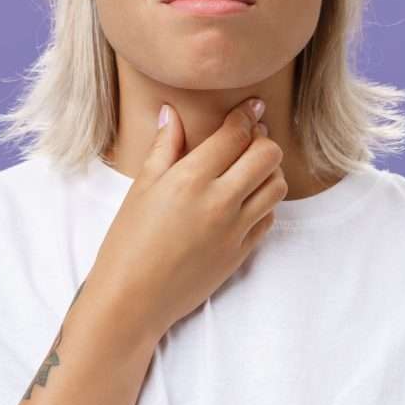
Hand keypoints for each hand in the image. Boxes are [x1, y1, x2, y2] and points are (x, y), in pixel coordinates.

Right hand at [81, 99, 286, 345]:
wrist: (133, 298)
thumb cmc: (127, 242)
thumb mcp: (140, 188)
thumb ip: (163, 147)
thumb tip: (170, 112)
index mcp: (190, 178)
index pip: (235, 134)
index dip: (247, 114)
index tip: (252, 106)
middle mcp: (219, 201)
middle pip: (267, 154)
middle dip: (262, 139)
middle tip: (249, 137)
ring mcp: (235, 228)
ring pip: (277, 185)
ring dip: (268, 170)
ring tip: (250, 168)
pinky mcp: (242, 251)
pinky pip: (269, 216)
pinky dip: (264, 202)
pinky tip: (244, 199)